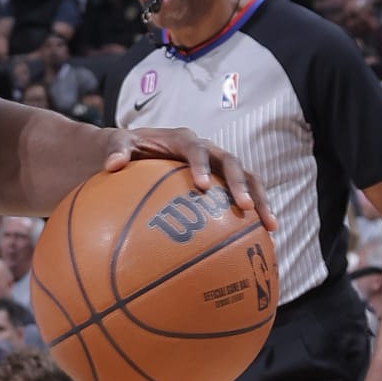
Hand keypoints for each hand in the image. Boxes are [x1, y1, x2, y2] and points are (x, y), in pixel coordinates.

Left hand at [103, 122, 273, 232]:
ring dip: (259, 200)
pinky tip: (262, 240)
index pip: (196, 149)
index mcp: (184, 140)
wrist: (138, 151)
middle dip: (241, 184)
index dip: (200, 165)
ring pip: (247, 179)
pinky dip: (253, 216)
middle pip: (231, 163)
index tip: (200, 186)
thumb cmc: (127, 149)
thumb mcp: (118, 144)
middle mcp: (207, 150)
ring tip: (270, 227)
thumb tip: (111, 165)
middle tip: (245, 207)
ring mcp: (218, 166)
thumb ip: (116, 150)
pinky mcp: (223, 183)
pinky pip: (242, 198)